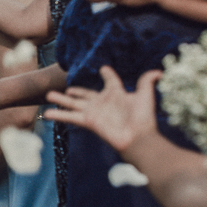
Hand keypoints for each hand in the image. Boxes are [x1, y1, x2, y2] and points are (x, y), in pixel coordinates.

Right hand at [45, 66, 161, 154]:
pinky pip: (70, 116)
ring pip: (73, 103)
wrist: (138, 138)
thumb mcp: (145, 95)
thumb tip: (159, 71)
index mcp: (116, 94)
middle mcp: (102, 103)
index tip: (103, 69)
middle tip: (66, 89)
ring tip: (48, 95)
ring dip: (61, 100)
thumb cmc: (143, 118)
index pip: (110, 81)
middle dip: (76, 91)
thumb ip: (147, 81)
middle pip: (85, 94)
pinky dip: (58, 115)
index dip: (107, 74)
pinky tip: (47, 113)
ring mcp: (93, 112)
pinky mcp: (88, 121)